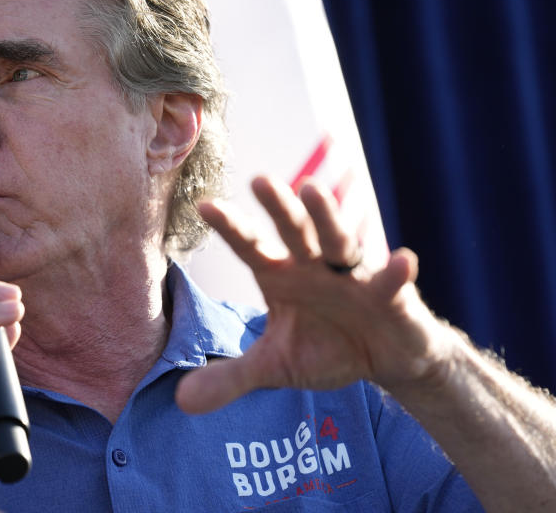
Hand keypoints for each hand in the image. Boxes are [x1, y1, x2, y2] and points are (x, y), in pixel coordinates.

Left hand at [176, 175, 451, 413]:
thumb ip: (231, 377)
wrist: (385, 360)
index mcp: (282, 276)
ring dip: (327, 218)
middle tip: (260, 180)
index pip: (251, 248)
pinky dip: (396, 272)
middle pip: (294, 232)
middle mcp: (314, 265)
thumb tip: (181, 402)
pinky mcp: (392, 295)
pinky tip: (402, 260)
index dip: (231, 228)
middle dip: (279, 207)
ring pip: (338, 242)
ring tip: (313, 190)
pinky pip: (392, 282)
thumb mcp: (275, 366)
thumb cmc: (326, 348)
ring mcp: (353, 275)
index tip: (204, 205)